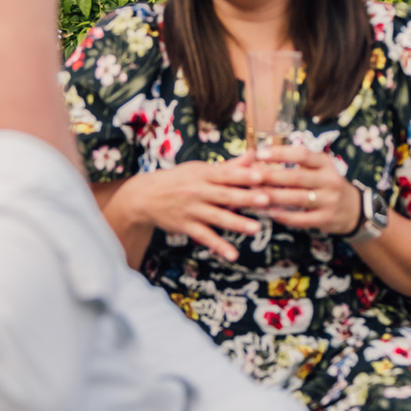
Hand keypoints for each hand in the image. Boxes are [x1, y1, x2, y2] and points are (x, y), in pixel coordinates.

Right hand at [122, 155, 270, 261]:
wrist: (145, 196)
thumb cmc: (179, 180)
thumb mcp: (200, 169)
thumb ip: (229, 166)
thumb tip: (254, 155)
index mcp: (203, 174)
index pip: (226, 174)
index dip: (243, 175)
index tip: (261, 175)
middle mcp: (198, 191)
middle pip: (224, 195)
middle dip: (245, 198)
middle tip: (265, 200)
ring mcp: (192, 210)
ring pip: (217, 217)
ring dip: (237, 223)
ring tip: (256, 229)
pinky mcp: (186, 226)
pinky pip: (205, 237)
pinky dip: (218, 246)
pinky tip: (232, 255)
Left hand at [253, 145, 361, 234]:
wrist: (353, 209)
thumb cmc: (326, 185)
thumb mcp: (320, 169)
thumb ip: (299, 163)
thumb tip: (263, 156)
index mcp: (326, 164)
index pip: (303, 155)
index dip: (281, 153)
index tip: (261, 153)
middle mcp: (329, 180)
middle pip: (296, 177)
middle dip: (271, 176)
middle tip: (251, 176)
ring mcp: (329, 201)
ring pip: (296, 198)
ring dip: (273, 197)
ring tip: (254, 195)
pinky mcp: (325, 219)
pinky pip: (301, 219)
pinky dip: (284, 216)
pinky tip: (269, 213)